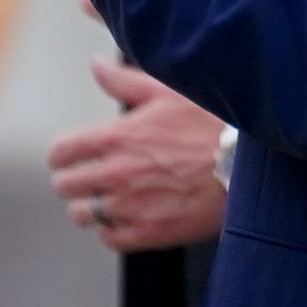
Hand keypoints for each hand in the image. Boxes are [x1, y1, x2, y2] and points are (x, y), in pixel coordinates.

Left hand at [46, 59, 230, 253]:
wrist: (246, 166)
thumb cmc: (212, 124)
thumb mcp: (168, 91)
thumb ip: (125, 80)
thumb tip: (96, 66)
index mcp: (115, 137)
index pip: (60, 152)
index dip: (63, 153)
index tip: (72, 155)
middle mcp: (115, 174)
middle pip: (64, 186)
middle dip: (74, 179)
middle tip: (89, 177)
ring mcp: (130, 207)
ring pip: (83, 215)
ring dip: (91, 206)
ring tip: (107, 198)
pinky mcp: (149, 234)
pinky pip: (109, 239)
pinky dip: (113, 230)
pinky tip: (127, 217)